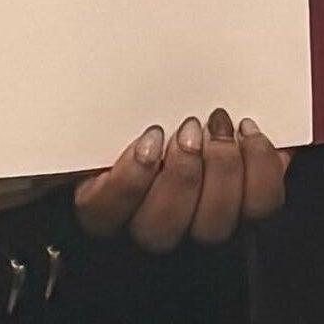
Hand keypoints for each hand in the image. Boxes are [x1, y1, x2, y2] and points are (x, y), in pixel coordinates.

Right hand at [74, 108, 286, 250]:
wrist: (200, 119)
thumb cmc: (145, 118)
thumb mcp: (110, 117)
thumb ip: (96, 119)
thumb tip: (61, 93)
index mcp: (105, 204)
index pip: (103, 214)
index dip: (129, 181)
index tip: (149, 138)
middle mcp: (152, 226)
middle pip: (160, 230)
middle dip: (181, 176)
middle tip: (192, 128)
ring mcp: (201, 226)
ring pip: (213, 226)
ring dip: (223, 172)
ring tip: (223, 127)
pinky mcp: (246, 213)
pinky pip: (261, 207)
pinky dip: (262, 168)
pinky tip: (249, 134)